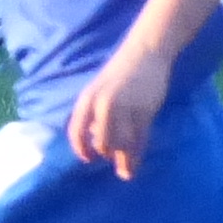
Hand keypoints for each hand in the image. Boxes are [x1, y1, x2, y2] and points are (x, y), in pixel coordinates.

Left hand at [68, 47, 171, 177]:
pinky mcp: (145, 111)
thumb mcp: (98, 89)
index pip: (77, 132)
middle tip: (112, 158)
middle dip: (107, 154)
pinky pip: (139, 140)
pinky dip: (137, 156)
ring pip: (122, 144)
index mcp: (87, 99)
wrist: (145, 52)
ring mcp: (125, 108)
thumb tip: (95, 140)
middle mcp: (103, 105)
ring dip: (123, 160)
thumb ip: (94, 112)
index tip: (89, 159)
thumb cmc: (121, 72)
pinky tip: (135, 163)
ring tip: (125, 170)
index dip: (81, 149)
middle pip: (102, 143)